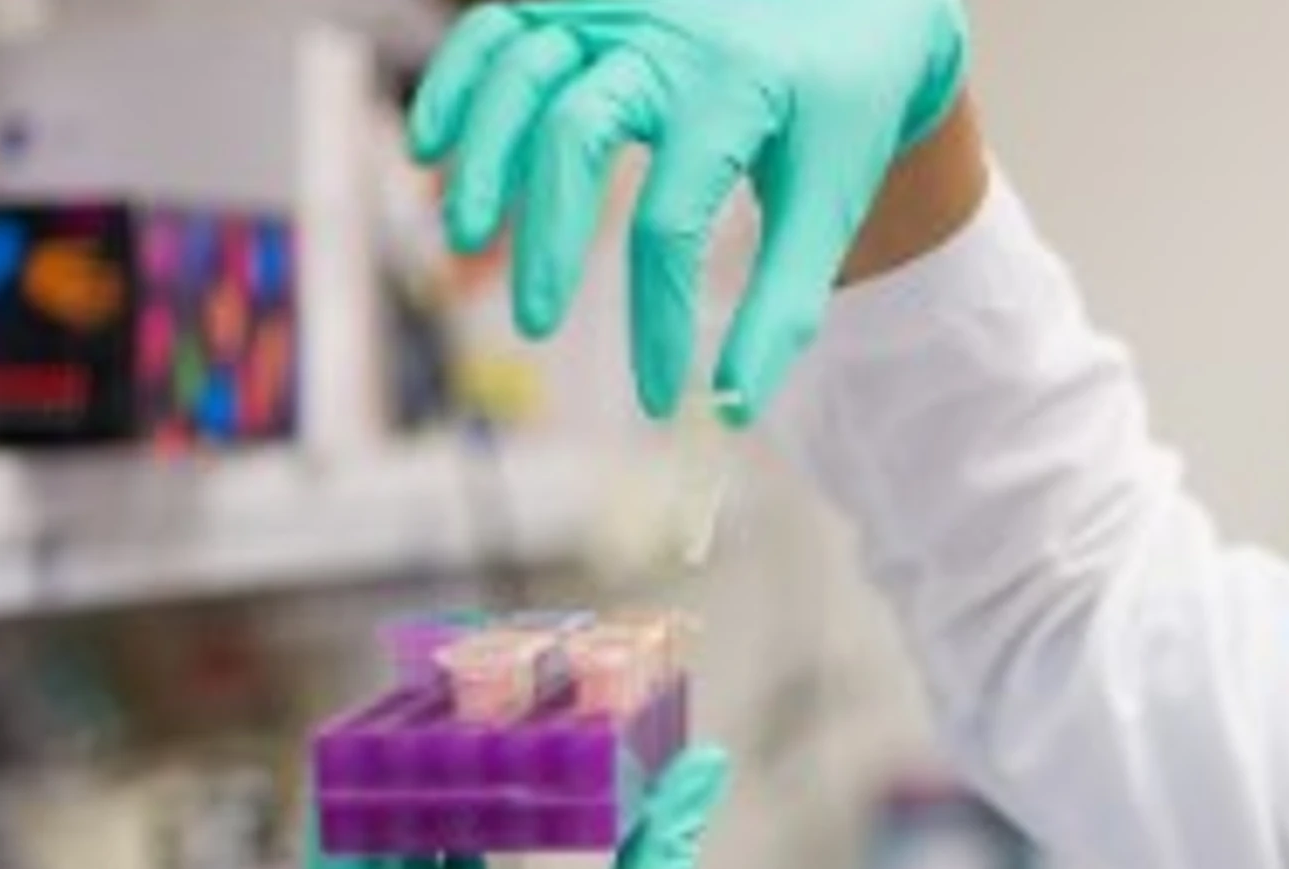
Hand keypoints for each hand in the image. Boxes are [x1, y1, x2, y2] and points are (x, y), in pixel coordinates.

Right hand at [411, 0, 971, 419]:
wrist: (859, 7)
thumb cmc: (843, 113)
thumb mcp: (832, 202)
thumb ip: (785, 304)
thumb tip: (732, 408)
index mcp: (739, 88)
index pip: (674, 221)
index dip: (656, 320)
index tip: (655, 399)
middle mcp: (669, 34)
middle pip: (575, 133)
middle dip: (546, 237)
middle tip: (537, 323)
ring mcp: (619, 6)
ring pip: (521, 72)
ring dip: (483, 158)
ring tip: (463, 241)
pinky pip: (499, 27)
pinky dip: (456, 80)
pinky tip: (430, 148)